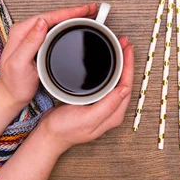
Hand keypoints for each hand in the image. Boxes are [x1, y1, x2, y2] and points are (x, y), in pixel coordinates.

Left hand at [0, 3, 98, 109]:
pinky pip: (54, 30)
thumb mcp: (19, 63)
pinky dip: (66, 26)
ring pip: (54, 22)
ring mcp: (31, 37)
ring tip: (87, 14)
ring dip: (71, 17)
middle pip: (53, 16)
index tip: (84, 10)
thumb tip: (41, 23)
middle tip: (91, 9)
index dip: (68, 12)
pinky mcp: (37, 43)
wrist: (11, 96)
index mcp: (20, 32)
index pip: (48, 17)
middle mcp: (25, 31)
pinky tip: (75, 25)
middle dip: (73, 12)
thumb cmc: (14, 83)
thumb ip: (30, 43)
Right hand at [36, 36, 134, 153]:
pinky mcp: (95, 103)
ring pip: (117, 81)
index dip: (129, 65)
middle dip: (126, 61)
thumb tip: (124, 90)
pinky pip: (108, 84)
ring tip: (119, 49)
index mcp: (114, 114)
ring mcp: (104, 107)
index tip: (127, 49)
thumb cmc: (66, 129)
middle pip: (124, 81)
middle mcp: (112, 110)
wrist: (50, 134)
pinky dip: (110, 70)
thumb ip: (108, 105)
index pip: (127, 85)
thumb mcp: (88, 118)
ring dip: (119, 65)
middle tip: (123, 44)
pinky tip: (108, 64)